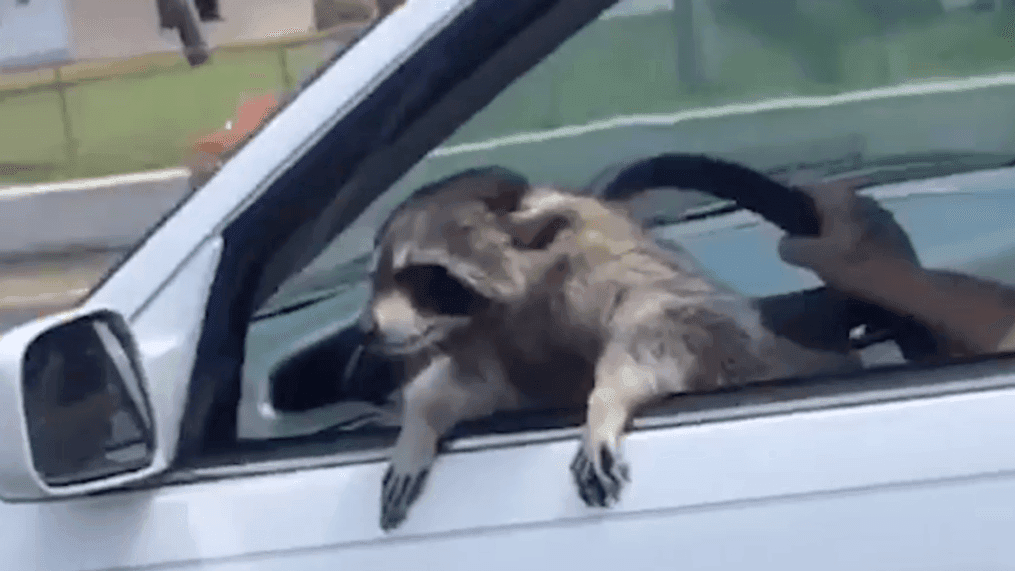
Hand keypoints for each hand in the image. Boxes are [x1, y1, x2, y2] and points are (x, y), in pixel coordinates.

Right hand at [778, 177, 920, 295]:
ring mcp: (881, 211)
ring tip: (826, 253)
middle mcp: (860, 195)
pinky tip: (851, 259)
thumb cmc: (856, 266)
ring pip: (845, 214)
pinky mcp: (894, 229)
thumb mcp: (813, 259)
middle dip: (812, 218)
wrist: (905, 286)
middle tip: (801, 242)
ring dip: (834, 228)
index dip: (785, 200)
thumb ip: (791, 247)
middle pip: (825, 201)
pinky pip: (863, 227)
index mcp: (839, 196)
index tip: (778, 219)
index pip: (802, 186)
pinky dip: (853, 238)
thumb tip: (785, 244)